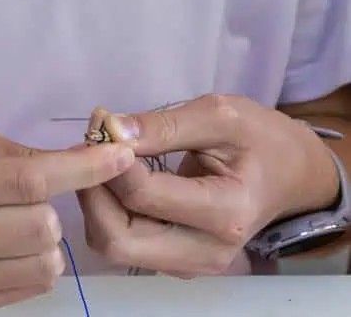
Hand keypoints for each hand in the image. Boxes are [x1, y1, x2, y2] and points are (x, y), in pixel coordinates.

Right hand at [0, 129, 133, 312]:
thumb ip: (12, 153)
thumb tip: (78, 157)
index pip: (28, 180)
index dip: (81, 169)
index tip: (121, 157)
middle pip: (43, 223)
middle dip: (48, 204)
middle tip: (23, 194)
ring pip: (47, 260)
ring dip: (45, 236)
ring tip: (14, 222)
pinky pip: (34, 285)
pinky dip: (35, 261)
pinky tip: (7, 244)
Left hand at [78, 95, 341, 276]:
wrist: (292, 175)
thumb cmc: (260, 140)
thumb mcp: (221, 115)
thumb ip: (164, 124)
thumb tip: (111, 129)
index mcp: (227, 212)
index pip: (143, 196)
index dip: (110, 159)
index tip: (101, 123)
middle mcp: (208, 251)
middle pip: (118, 240)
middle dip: (91, 191)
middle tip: (87, 148)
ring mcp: (191, 264)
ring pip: (114, 246)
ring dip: (94, 203)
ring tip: (97, 158)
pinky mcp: (176, 263)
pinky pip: (124, 244)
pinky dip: (107, 213)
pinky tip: (113, 177)